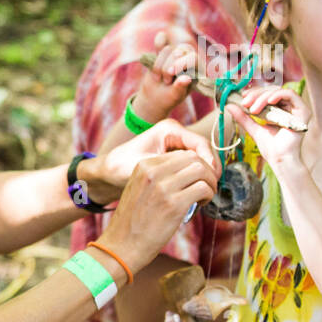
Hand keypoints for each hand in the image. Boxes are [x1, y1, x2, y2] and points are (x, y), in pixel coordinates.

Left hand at [92, 119, 219, 199]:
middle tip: (212, 189)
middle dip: (210, 170)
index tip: (211, 180)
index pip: (201, 143)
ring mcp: (175, 144)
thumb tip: (196, 171)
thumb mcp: (144, 166)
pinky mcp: (175, 156)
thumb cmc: (121, 167)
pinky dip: (196, 177)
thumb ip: (168, 166)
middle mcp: (175, 133)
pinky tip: (196, 191)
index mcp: (169, 129)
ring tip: (206, 192)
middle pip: (204, 151)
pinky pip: (193, 165)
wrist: (109, 173)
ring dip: (204, 175)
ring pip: (200, 159)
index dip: (209, 162)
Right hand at [101, 150, 217, 272]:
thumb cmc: (132, 222)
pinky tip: (201, 204)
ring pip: (201, 170)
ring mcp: (163, 188)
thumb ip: (157, 177)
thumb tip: (187, 172)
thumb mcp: (139, 189)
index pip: (180, 153)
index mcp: (143, 166)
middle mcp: (153, 172)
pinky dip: (208, 195)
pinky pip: (203, 188)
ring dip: (209, 182)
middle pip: (193, 158)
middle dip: (206, 170)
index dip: (195, 164)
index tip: (197, 178)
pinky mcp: (174, 205)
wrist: (121, 245)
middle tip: (206, 185)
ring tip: (204, 195)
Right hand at [134, 29, 199, 121]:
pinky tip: (160, 38)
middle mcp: (187, 60)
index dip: (181, 63)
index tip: (170, 73)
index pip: (193, 58)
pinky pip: (162, 43)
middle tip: (166, 80)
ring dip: (159, 65)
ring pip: (167, 50)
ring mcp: (175, 56)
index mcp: (196, 70)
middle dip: (169, 65)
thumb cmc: (167, 99)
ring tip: (159, 79)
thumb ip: (180, 88)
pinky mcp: (162, 55)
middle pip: (181, 51)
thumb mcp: (175, 96)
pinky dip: (160, 41)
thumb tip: (186, 78)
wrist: (153, 98)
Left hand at [228, 87, 309, 172]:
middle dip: (256, 95)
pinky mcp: (303, 111)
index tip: (242, 98)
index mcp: (280, 110)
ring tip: (253, 109)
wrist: (280, 159)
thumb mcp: (253, 128)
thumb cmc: (270, 147)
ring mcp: (297, 109)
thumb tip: (229, 105)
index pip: (267, 94)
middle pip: (272, 91)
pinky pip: (291, 95)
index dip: (255, 93)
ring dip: (263, 97)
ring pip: (279, 92)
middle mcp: (290, 108)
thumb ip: (243, 117)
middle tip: (245, 103)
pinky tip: (268, 101)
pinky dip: (277, 95)